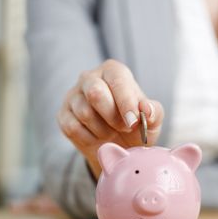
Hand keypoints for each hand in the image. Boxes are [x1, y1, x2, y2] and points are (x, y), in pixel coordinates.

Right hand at [57, 59, 163, 178]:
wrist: (117, 147)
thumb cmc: (135, 127)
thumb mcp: (152, 120)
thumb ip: (154, 112)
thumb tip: (146, 109)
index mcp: (113, 71)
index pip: (117, 79)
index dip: (126, 101)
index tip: (133, 122)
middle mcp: (89, 78)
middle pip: (95, 93)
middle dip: (113, 116)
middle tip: (125, 128)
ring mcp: (73, 96)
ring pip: (85, 113)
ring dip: (103, 130)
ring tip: (112, 132)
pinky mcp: (63, 115)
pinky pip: (73, 128)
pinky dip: (90, 138)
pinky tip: (98, 137)